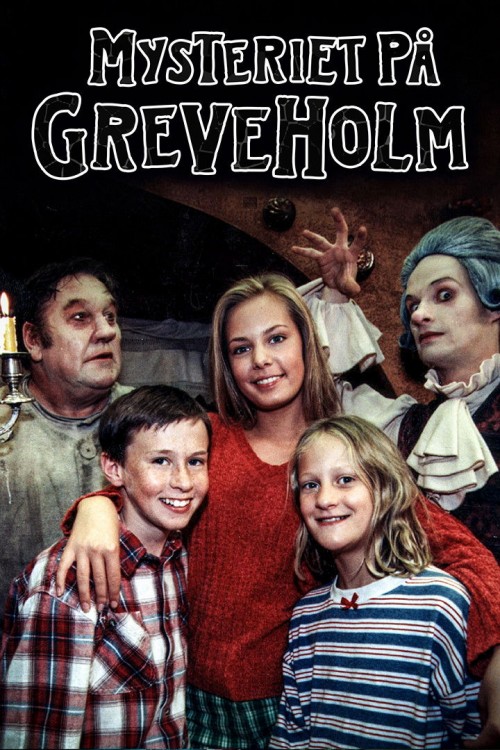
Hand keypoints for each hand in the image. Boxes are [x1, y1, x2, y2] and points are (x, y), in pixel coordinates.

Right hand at [55, 495, 120, 612]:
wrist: (95, 505)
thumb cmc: (110, 523)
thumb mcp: (117, 539)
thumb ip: (114, 558)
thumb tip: (112, 582)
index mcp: (112, 548)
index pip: (113, 577)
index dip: (114, 593)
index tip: (114, 604)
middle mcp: (96, 550)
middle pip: (99, 579)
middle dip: (102, 597)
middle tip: (102, 609)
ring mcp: (82, 549)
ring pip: (83, 577)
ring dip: (85, 594)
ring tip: (86, 607)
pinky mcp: (71, 547)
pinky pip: (64, 566)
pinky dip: (61, 579)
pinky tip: (60, 592)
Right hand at [293, 206, 366, 296]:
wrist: (337, 287)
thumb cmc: (346, 283)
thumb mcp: (350, 286)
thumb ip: (352, 287)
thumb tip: (355, 291)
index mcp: (352, 254)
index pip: (358, 243)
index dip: (360, 236)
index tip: (362, 228)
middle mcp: (341, 249)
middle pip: (341, 231)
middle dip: (338, 220)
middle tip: (334, 210)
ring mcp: (330, 252)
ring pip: (321, 241)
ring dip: (313, 236)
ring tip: (304, 232)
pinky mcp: (321, 258)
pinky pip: (311, 253)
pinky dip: (302, 251)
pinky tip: (294, 248)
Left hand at [463, 645, 499, 747]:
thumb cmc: (494, 681)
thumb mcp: (482, 701)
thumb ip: (484, 719)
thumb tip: (485, 728)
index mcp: (497, 728)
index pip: (483, 744)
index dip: (473, 746)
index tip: (464, 744)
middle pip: (495, 745)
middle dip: (485, 744)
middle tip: (475, 742)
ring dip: (494, 740)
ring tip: (485, 734)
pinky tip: (495, 727)